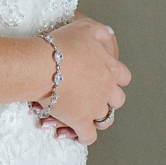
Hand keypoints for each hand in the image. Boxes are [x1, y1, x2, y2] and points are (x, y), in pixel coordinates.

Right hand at [35, 14, 127, 145]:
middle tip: (94, 96)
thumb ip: (100, 31)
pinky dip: (84, 137)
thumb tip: (110, 33)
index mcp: (110, 68)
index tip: (104, 78)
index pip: (124, 77)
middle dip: (108, 99)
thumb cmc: (60, 45)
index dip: (115, 78)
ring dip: (98, 118)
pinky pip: (89, 136)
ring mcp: (95, 107)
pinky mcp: (80, 121)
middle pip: (118, 100)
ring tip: (87, 115)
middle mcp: (107, 89)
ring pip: (106, 119)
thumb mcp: (84, 28)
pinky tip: (77, 134)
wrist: (41, 65)